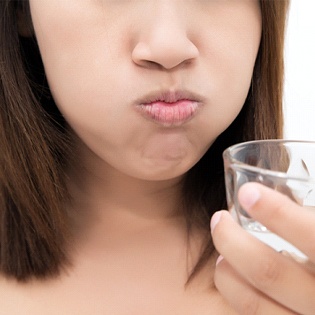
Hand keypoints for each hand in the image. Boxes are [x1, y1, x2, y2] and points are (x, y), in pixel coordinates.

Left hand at [210, 182, 314, 314]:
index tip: (247, 192)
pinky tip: (231, 273)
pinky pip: (252, 314)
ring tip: (221, 250)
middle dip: (231, 239)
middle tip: (219, 218)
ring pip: (251, 300)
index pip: (311, 236)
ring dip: (225, 269)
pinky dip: (234, 291)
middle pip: (267, 271)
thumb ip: (306, 221)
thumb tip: (265, 194)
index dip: (278, 213)